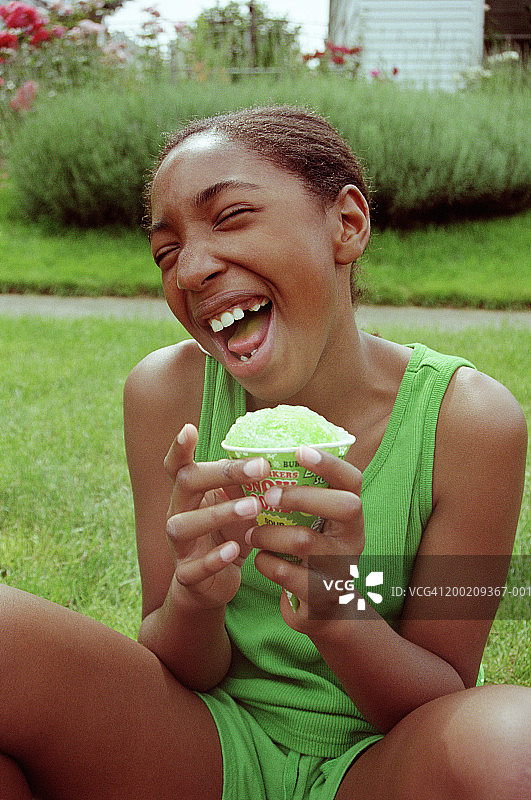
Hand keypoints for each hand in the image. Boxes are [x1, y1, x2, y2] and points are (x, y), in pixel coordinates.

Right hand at [164, 423, 269, 609]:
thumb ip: (245, 484)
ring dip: (219, 514)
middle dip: (221, 473)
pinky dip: (213, 558)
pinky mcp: (186, 575)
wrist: (212, 585)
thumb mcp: (237, 505)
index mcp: (189, 493)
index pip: (177, 466)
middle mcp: (177, 513)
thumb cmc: (228, 535)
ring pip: (183, 525)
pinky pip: (193, 567)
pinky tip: (235, 551)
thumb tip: (274, 455)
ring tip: (253, 507)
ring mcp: (179, 545)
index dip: (179, 448)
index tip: (189, 429)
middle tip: (260, 469)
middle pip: (185, 483)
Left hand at [247, 445, 364, 629]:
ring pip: (305, 541)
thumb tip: (246, 460)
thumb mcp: (313, 526)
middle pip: (344, 507)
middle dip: (302, 496)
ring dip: (270, 533)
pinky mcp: (322, 596)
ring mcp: (342, 569)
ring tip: (253, 532)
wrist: (324, 611)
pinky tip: (261, 559)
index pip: (353, 481)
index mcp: (351, 516)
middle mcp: (354, 539)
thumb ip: (294, 498)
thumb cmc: (310, 555)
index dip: (330, 464)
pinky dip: (266, 563)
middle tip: (269, 495)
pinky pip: (287, 573)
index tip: (300, 451)